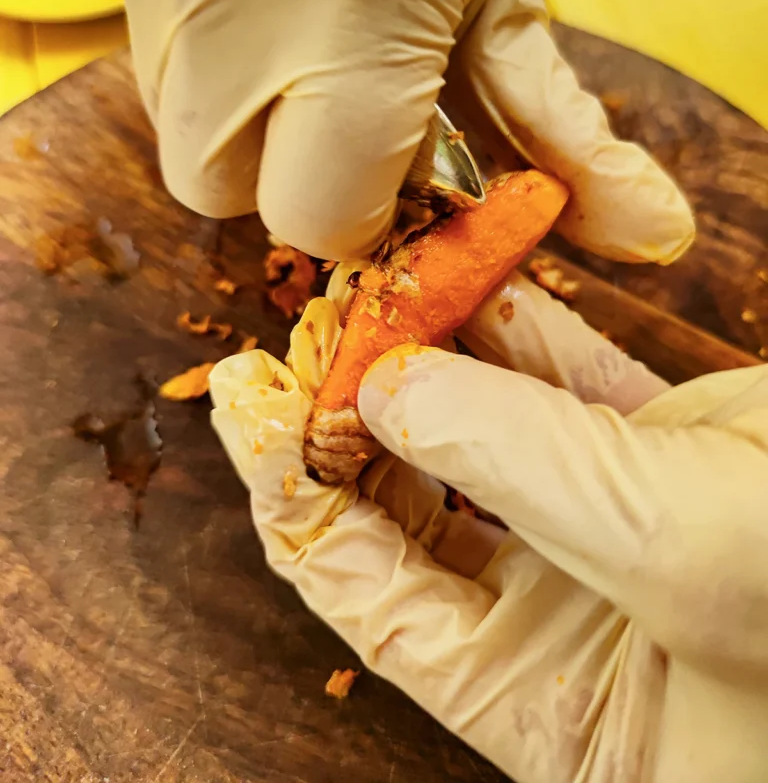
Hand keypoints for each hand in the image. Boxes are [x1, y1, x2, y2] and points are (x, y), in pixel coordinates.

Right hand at [80, 0, 692, 260]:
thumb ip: (559, 133)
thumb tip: (650, 238)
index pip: (316, 213)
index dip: (349, 208)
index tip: (377, 164)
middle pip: (220, 190)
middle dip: (280, 169)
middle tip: (329, 92)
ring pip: (174, 128)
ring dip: (237, 111)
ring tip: (290, 22)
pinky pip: (142, 50)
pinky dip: (196, 47)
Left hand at [210, 278, 767, 782]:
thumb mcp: (679, 555)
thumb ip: (516, 468)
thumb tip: (384, 385)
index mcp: (549, 713)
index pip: (367, 594)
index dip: (292, 489)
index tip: (247, 395)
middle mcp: (567, 627)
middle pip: (413, 505)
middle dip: (357, 404)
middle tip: (311, 317)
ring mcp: (615, 532)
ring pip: (488, 430)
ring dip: (435, 347)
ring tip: (381, 272)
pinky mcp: (669, 457)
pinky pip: (568, 384)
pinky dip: (520, 323)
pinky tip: (471, 269)